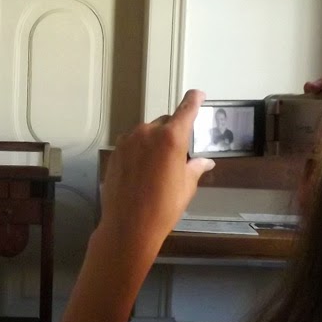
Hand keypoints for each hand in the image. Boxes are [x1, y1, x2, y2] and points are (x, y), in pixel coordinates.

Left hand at [97, 89, 215, 258]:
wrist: (129, 226)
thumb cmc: (163, 207)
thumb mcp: (186, 187)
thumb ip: (195, 168)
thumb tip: (205, 162)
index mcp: (171, 138)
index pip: (186, 109)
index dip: (194, 100)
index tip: (198, 95)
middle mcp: (148, 132)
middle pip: (165, 123)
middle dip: (172, 134)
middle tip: (177, 157)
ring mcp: (128, 141)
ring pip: (146, 133)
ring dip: (154, 143)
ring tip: (157, 169)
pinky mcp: (115, 152)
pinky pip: (132, 144)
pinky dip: (139, 151)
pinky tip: (142, 172)